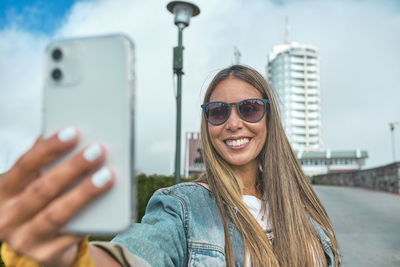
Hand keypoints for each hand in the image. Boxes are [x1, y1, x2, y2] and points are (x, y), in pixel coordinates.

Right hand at [0, 128, 114, 265]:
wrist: (39, 248)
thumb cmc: (39, 207)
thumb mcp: (33, 185)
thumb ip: (45, 164)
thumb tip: (68, 132)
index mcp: (4, 192)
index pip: (25, 165)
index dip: (49, 148)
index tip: (73, 132)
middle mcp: (8, 217)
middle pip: (44, 189)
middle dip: (73, 168)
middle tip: (98, 151)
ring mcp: (24, 240)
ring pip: (58, 213)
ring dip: (84, 193)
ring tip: (108, 175)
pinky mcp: (45, 255)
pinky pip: (72, 235)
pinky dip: (90, 217)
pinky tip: (107, 204)